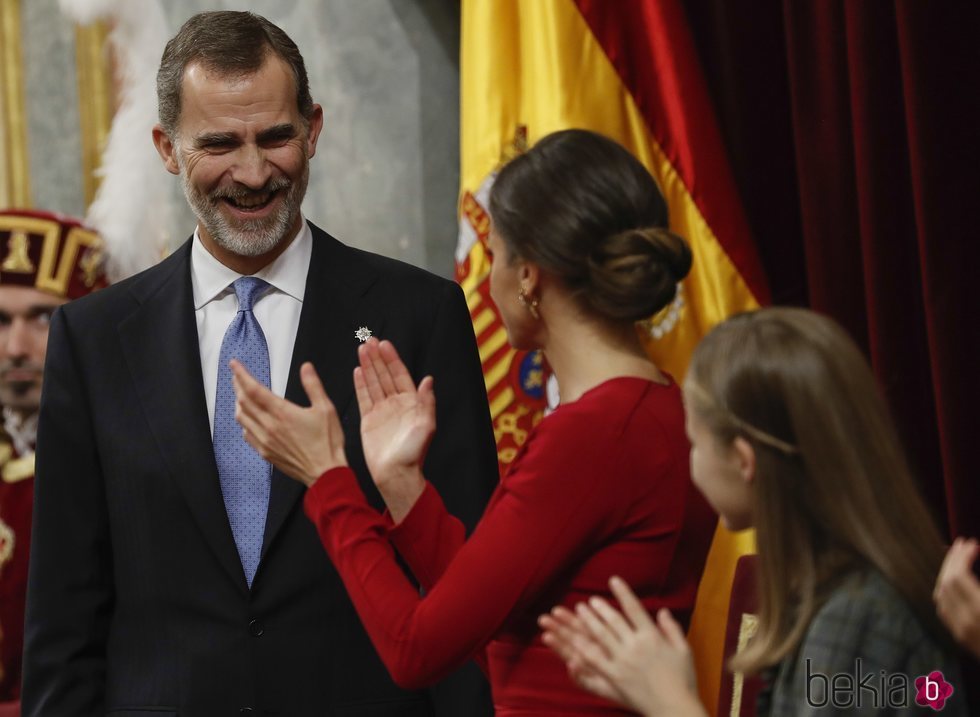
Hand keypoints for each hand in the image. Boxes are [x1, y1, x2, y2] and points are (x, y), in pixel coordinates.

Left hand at [232, 360, 345, 485]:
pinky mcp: (265, 452)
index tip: (235, 364)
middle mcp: (269, 426)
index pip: (253, 389)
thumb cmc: (327, 443)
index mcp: (282, 413)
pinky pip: (247, 434)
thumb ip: (313, 386)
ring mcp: (265, 440)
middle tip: (237, 375)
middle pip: (244, 401)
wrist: (324, 473)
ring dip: (238, 403)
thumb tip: (306, 368)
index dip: (241, 374)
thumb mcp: (326, 409)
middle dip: (238, 385)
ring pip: (242, 418)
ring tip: (240, 394)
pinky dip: (244, 422)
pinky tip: (248, 419)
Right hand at [353, 339, 433, 520]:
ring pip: (374, 383)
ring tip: (361, 350)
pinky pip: (364, 397)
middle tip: (369, 341)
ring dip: (368, 366)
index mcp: (411, 403)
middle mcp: (396, 404)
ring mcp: (382, 411)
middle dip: (377, 358)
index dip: (392, 359)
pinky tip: (358, 371)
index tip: (384, 344)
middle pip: (385, 375)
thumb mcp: (426, 426)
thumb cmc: (414, 453)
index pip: (400, 375)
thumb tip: (428, 380)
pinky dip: (361, 384)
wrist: (395, 474)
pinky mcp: (369, 420)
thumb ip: (426, 402)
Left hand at [539, 576, 705, 716]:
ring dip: (589, 621)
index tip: (614, 579)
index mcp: (652, 637)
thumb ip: (672, 629)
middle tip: (591, 599)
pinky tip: (574, 640)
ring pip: (601, 636)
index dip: (623, 593)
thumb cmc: (683, 681)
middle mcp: (635, 646)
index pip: (634, 609)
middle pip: (614, 621)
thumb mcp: (684, 651)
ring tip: (580, 610)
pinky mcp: (614, 677)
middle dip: (601, 607)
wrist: (674, 709)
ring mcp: (623, 662)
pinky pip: (595, 661)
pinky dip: (583, 649)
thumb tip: (663, 610)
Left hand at [934, 537, 979, 657]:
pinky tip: (954, 580)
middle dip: (953, 560)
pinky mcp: (961, 638)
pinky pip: (944, 609)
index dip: (963, 556)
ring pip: (940, 595)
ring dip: (947, 572)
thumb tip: (977, 552)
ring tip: (958, 558)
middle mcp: (967, 622)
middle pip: (946, 583)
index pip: (960, 577)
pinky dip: (945, 590)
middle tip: (962, 544)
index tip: (973, 544)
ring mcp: (961, 632)